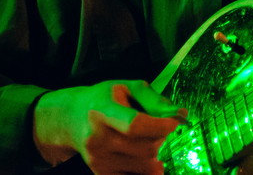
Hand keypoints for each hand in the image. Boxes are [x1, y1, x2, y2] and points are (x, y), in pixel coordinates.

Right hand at [34, 80, 186, 173]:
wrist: (71, 118)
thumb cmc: (105, 98)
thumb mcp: (129, 87)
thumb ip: (155, 100)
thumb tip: (181, 114)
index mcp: (103, 111)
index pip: (135, 125)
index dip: (160, 126)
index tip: (174, 122)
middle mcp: (98, 139)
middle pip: (145, 147)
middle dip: (161, 137)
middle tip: (159, 127)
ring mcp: (98, 160)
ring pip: (145, 165)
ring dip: (157, 154)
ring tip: (149, 140)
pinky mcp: (101, 173)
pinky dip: (148, 171)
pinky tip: (148, 160)